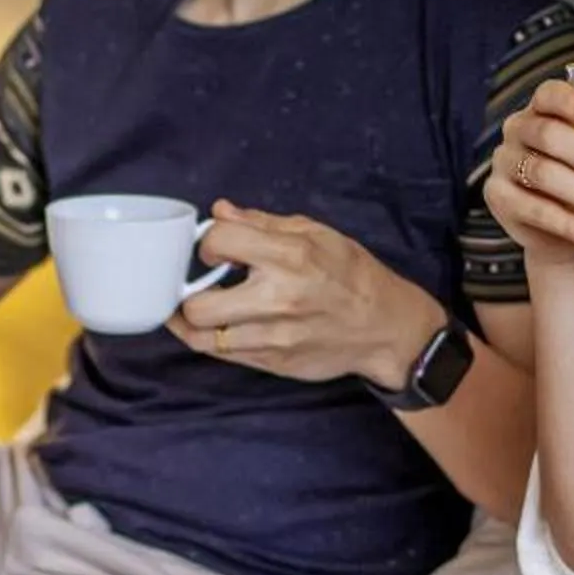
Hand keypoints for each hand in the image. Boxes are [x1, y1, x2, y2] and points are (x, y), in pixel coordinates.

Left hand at [168, 201, 444, 386]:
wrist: (384, 326)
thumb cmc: (352, 274)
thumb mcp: (316, 233)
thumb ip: (262, 223)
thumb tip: (220, 211)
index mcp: (290, 257)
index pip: (220, 242)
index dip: (208, 242)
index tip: (216, 248)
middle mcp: (277, 299)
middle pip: (198, 305)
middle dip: (189, 291)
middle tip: (197, 282)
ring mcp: (273, 337)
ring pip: (202, 337)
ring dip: (191, 320)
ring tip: (195, 306)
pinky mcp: (274, 363)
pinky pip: (223, 354)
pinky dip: (210, 338)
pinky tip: (212, 324)